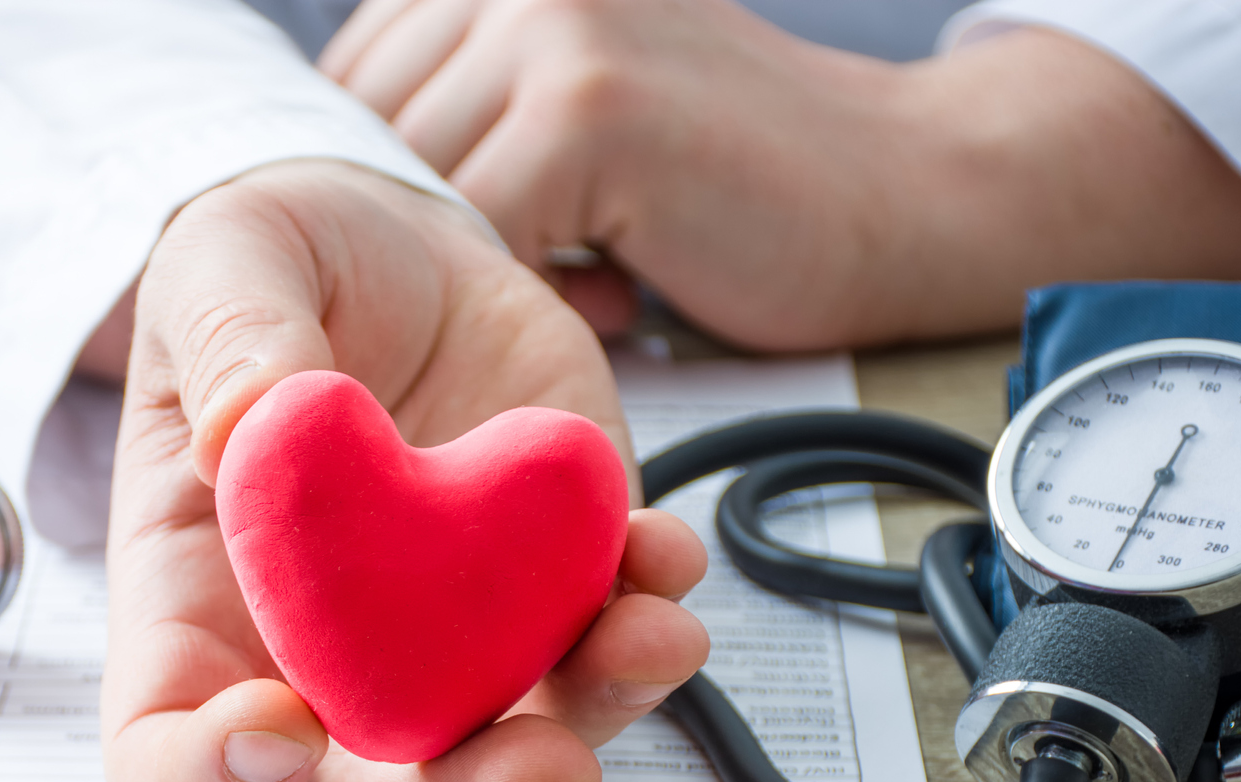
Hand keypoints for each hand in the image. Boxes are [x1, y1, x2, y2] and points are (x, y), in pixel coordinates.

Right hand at [105, 159, 708, 781]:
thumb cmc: (272, 273)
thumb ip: (223, 336)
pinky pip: (607, 638)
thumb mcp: (221, 263)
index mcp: (200, 616)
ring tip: (651, 638)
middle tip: (538, 766)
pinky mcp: (551, 580)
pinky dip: (648, 613)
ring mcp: (450, 636)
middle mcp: (327, 659)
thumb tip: (244, 427)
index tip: (278, 726)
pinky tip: (663, 548)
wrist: (397, 241)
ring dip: (595, 717)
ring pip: (518, 743)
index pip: (169, 761)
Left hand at [322, 0, 1240, 347]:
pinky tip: (624, 291)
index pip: (349, 95)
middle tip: (540, 278)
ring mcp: (551, 28)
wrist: (898, 193)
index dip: (394, 198)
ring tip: (594, 276)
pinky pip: (481, 235)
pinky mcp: (588, 107)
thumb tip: (342, 186)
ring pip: (418, 194)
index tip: (467, 255)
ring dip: (485, 269)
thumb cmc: (727, 186)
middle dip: (429, 239)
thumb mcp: (579, 117)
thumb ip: (472, 119)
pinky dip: (534, 293)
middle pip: (368, 145)